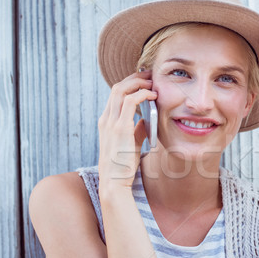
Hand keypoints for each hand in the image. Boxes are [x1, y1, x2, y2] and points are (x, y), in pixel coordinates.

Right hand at [97, 70, 155, 189]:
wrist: (114, 181)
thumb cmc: (123, 165)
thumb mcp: (132, 143)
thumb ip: (138, 129)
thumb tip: (148, 120)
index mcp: (107, 121)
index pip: (116, 94)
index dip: (130, 84)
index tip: (145, 81)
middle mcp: (106, 119)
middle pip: (117, 87)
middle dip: (134, 78)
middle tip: (150, 76)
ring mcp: (111, 123)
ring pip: (120, 90)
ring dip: (138, 82)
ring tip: (152, 83)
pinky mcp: (120, 128)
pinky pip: (129, 102)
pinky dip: (142, 94)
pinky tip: (153, 96)